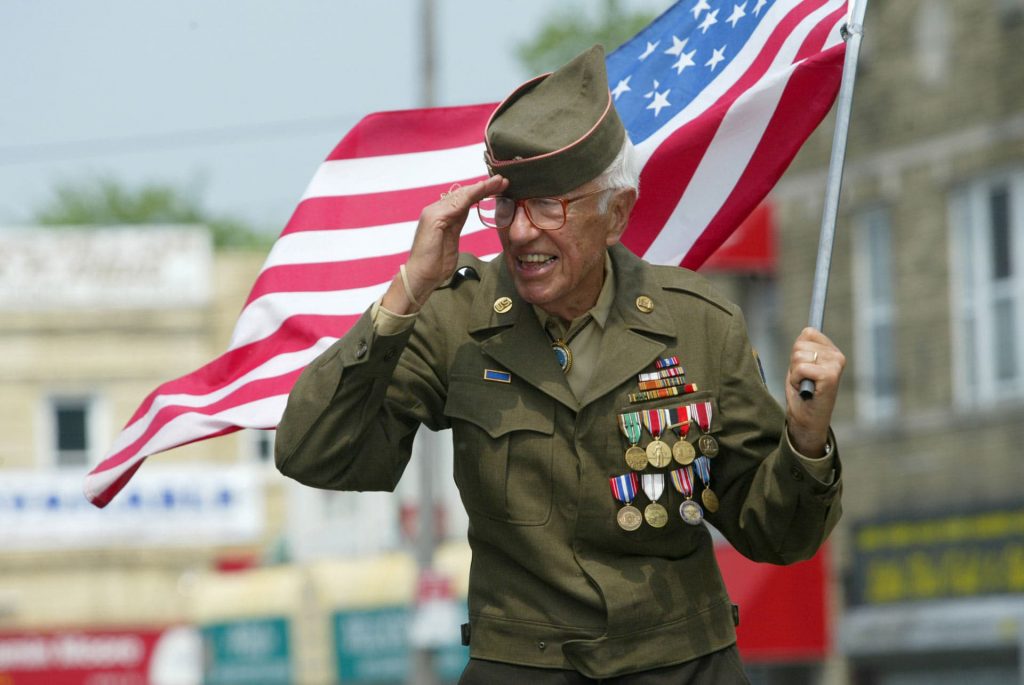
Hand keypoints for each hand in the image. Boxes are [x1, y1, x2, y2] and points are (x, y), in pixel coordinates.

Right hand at [382, 175, 507, 312]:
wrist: (421, 276)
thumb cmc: (435, 264)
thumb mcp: (450, 242)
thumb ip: (456, 226)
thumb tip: (465, 216)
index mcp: (440, 215)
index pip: (463, 200)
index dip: (480, 193)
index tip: (498, 188)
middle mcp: (436, 210)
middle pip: (463, 194)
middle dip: (484, 187)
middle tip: (503, 181)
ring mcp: (434, 212)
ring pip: (462, 195)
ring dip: (482, 187)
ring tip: (499, 182)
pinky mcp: (434, 218)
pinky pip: (457, 203)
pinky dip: (472, 194)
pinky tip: (483, 189)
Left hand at [784, 327, 845, 456]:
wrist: (807, 420)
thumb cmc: (802, 392)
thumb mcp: (801, 364)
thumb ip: (804, 347)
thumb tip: (807, 330)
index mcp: (833, 351)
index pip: (808, 333)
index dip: (797, 351)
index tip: (803, 367)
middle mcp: (838, 356)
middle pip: (800, 344)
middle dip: (794, 363)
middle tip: (803, 379)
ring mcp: (835, 365)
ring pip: (798, 356)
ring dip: (794, 373)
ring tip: (804, 384)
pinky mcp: (830, 376)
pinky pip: (801, 367)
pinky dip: (796, 379)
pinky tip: (804, 389)